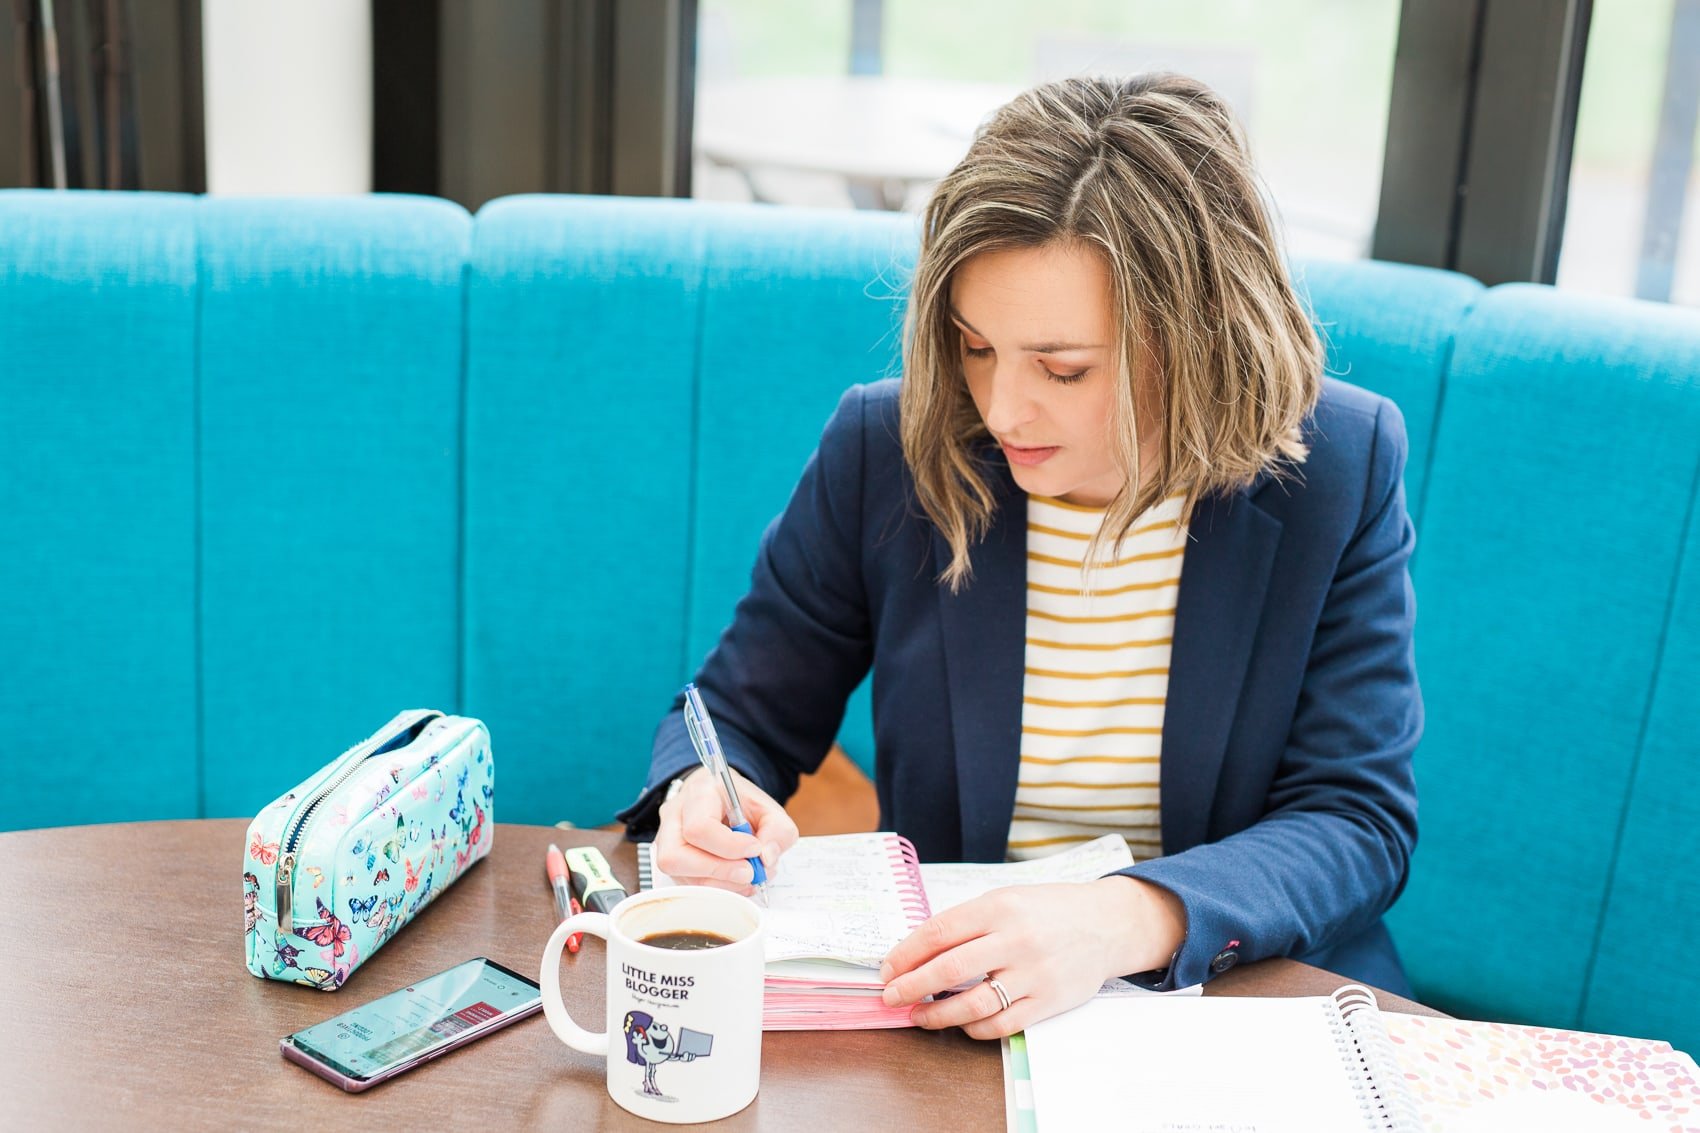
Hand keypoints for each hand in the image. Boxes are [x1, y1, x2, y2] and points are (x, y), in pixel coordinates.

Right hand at [653, 768, 798, 894]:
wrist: (722, 800)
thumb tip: (766, 859)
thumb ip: (777, 831)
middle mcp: (674, 817)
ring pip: (678, 874)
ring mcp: (666, 840)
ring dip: (718, 883)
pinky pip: (685, 883)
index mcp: (699, 793)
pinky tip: (736, 882)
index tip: (755, 849)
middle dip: (718, 871)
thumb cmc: (742, 804)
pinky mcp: (671, 861)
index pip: (700, 827)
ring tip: (747, 877)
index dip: (729, 846)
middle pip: (676, 856)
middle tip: (750, 872)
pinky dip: (714, 888)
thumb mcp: (769, 808)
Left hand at [878, 876, 1185, 1038]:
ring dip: (938, 1015)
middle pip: (949, 969)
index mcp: (999, 907)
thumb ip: (968, 922)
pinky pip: (1003, 1024)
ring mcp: (1034, 973)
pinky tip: (961, 1024)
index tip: (887, 969)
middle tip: (890, 997)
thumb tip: (918, 951)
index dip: (906, 954)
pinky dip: (975, 1029)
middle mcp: (1015, 939)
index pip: (939, 932)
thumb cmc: (1048, 910)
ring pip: (974, 1004)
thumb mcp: (1007, 899)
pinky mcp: (1049, 1001)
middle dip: (911, 987)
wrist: (1107, 924)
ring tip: (918, 1016)